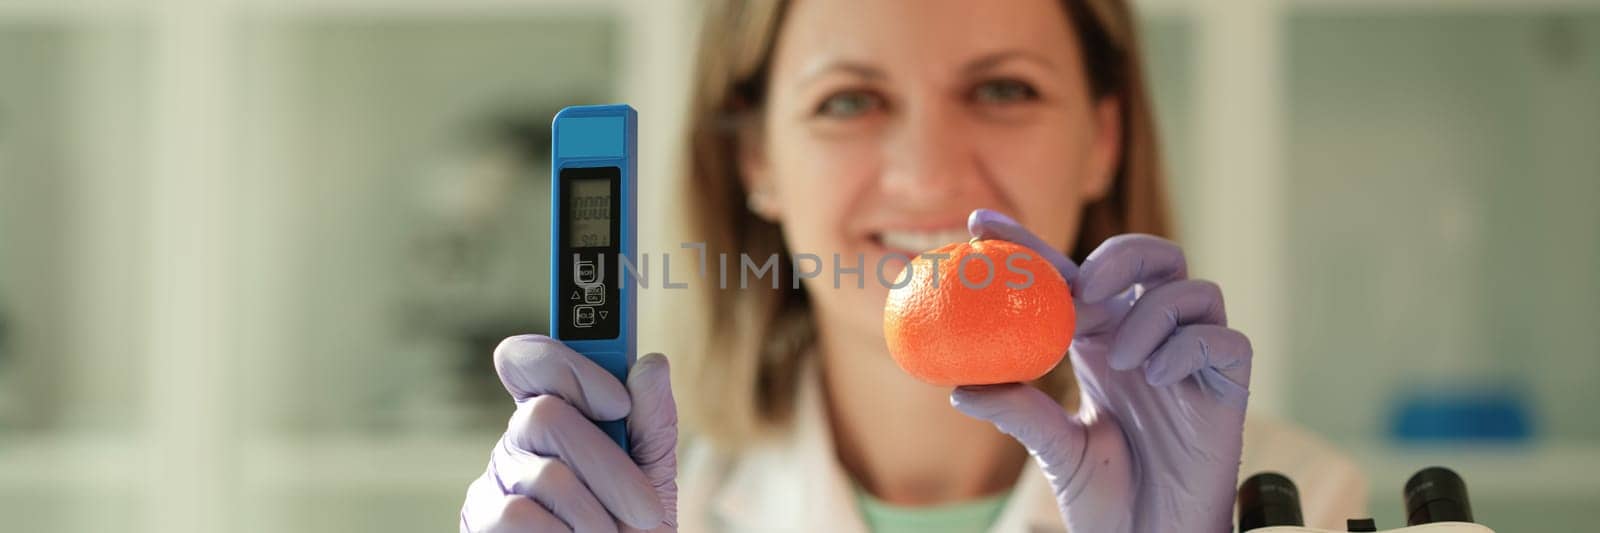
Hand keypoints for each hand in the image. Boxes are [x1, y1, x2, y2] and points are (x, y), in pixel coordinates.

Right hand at [461, 335, 677, 531]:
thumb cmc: (632, 525)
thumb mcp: (653, 472)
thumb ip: (651, 420)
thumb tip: (652, 363)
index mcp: (556, 411)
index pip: (530, 359)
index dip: (569, 368)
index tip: (619, 403)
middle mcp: (518, 438)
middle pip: (544, 415)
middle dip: (607, 465)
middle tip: (644, 507)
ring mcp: (495, 479)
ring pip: (545, 474)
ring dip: (595, 515)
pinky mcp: (481, 519)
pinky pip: (518, 514)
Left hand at [951, 209, 1251, 532]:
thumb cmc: (1107, 498)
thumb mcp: (1055, 450)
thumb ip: (1020, 413)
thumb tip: (960, 389)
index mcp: (1100, 341)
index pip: (1068, 276)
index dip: (1027, 244)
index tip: (977, 223)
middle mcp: (1147, 338)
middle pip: (1151, 256)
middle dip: (1120, 256)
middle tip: (1087, 289)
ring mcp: (1190, 360)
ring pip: (1192, 289)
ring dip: (1152, 313)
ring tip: (1122, 361)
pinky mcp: (1228, 386)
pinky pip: (1223, 339)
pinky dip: (1187, 347)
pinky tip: (1157, 377)